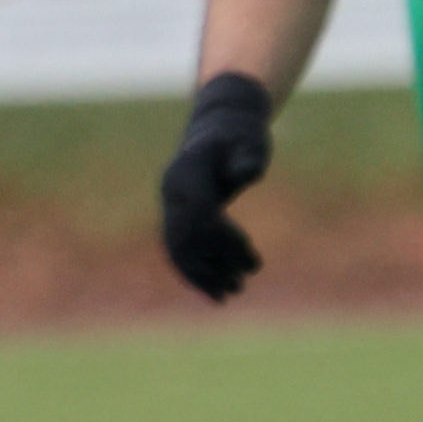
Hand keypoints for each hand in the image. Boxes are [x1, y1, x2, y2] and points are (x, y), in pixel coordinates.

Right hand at [159, 71, 275, 298]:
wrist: (221, 126)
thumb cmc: (242, 135)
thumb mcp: (251, 141)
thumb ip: (249, 157)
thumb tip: (247, 174)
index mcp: (186, 174)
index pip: (200, 216)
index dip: (224, 240)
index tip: (251, 259)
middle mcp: (172, 191)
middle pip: (185, 236)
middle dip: (214, 263)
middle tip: (243, 283)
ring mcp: (171, 204)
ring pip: (177, 247)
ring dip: (202, 274)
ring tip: (230, 295)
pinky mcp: (177, 214)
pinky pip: (178, 247)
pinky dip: (194, 271)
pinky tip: (214, 292)